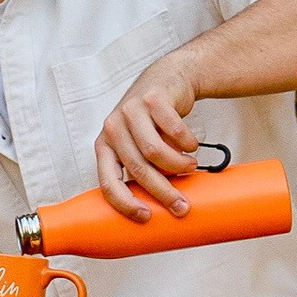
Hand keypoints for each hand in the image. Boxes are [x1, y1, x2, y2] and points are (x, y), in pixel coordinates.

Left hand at [95, 54, 205, 217]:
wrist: (169, 80)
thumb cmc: (153, 122)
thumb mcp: (137, 145)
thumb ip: (140, 168)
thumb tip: (158, 208)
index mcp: (104, 145)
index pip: (107, 181)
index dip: (124, 203)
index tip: (145, 217)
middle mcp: (113, 127)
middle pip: (138, 168)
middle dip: (163, 192)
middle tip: (182, 206)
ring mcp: (131, 110)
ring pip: (155, 151)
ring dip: (178, 165)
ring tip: (190, 167)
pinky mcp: (152, 98)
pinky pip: (173, 130)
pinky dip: (187, 142)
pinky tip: (192, 145)